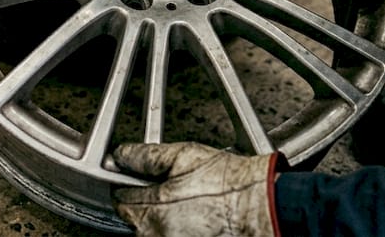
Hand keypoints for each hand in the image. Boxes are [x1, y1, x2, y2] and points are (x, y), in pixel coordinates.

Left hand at [112, 141, 282, 236]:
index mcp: (152, 210)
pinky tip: (196, 221)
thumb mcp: (184, 156)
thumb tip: (120, 155)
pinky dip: (177, 230)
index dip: (131, 186)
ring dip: (163, 222)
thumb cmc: (230, 183)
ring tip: (189, 207)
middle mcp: (158, 236)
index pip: (121, 200)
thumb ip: (145, 156)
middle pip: (136, 221)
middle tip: (173, 192)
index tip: (142, 182)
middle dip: (148, 206)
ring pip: (152, 233)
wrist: (265, 206)